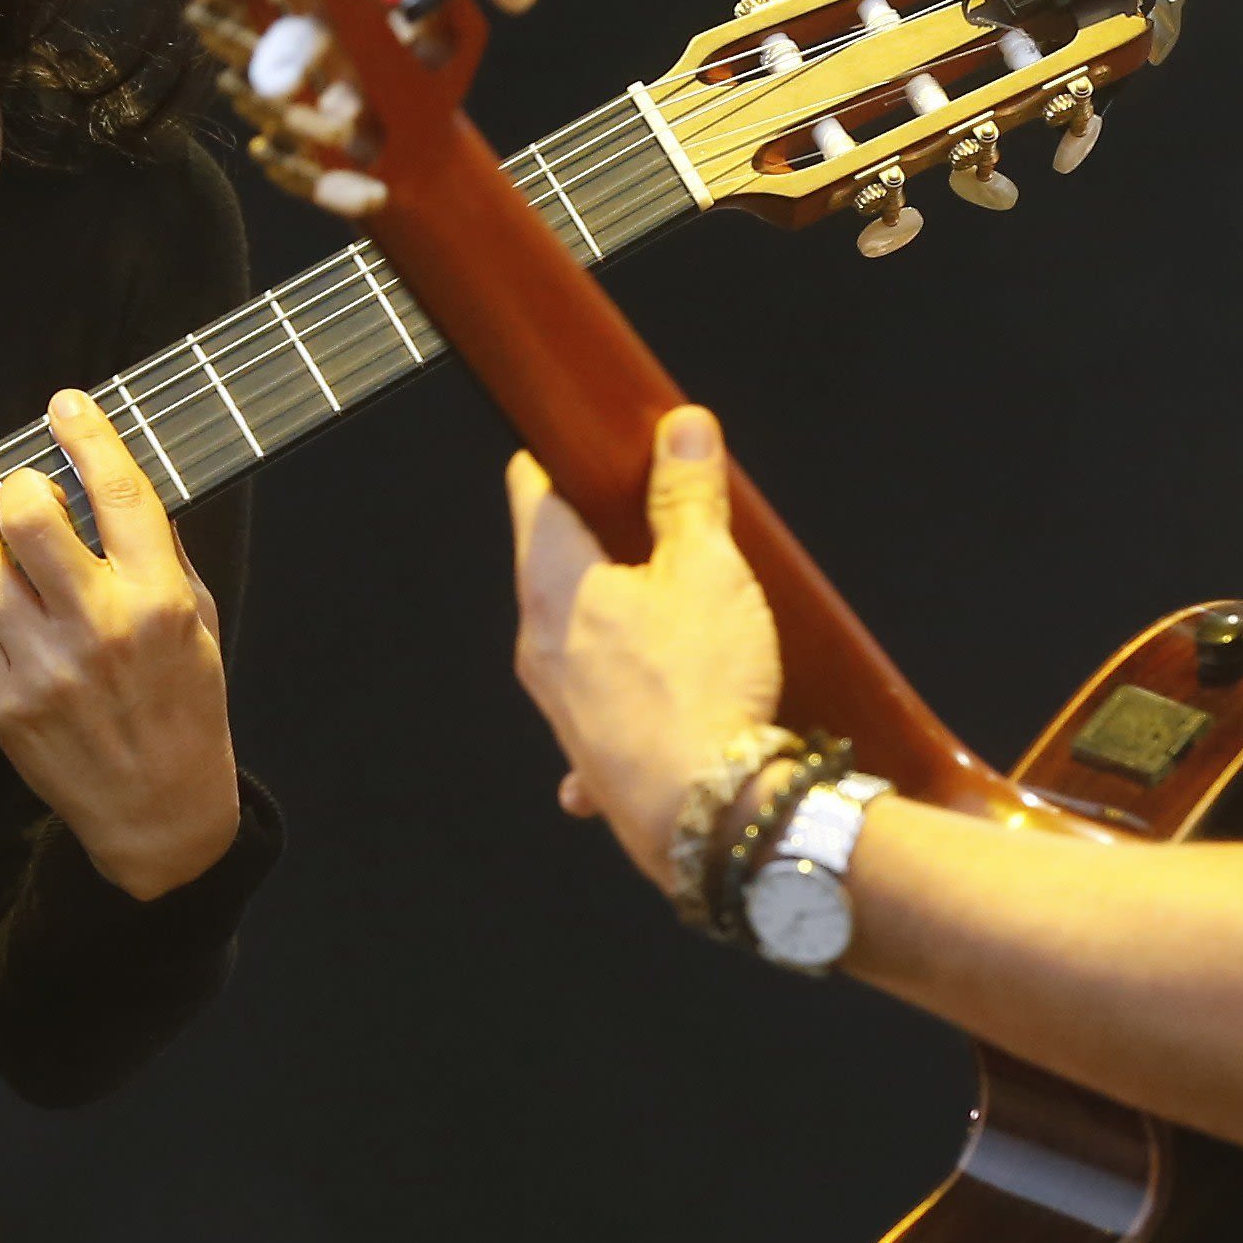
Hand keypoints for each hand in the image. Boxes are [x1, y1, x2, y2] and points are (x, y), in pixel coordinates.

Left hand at [0, 391, 243, 898]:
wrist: (157, 812)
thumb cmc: (185, 709)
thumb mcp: (199, 621)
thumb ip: (158, 553)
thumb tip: (107, 484)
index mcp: (158, 602)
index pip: (117, 494)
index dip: (87, 436)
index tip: (67, 406)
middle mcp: (98, 628)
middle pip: (30, 518)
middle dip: (16, 481)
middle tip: (17, 480)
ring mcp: (40, 666)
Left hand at [508, 407, 782, 892]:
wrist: (707, 814)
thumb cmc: (702, 687)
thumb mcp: (709, 570)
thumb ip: (689, 495)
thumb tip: (681, 428)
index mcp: (554, 584)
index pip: (533, 495)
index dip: (556, 460)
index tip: (577, 444)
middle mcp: (538, 644)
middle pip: (551, 566)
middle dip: (592, 536)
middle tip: (642, 514)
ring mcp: (557, 705)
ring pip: (574, 638)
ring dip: (610, 615)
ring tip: (666, 603)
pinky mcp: (587, 755)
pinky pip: (600, 711)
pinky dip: (626, 695)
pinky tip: (659, 699)